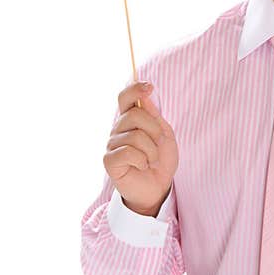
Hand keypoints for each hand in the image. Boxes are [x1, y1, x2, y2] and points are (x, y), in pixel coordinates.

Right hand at [103, 81, 178, 215]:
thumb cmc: (160, 159)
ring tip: (152, 159)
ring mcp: (112, 144)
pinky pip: (128, 152)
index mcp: (130, 119)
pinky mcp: (110, 160)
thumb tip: (144, 98)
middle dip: (154, 129)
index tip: (149, 87)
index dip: (134, 89)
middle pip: (134, 114)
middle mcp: (117, 129)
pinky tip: (143, 166)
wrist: (158, 186)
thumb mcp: (164, 134)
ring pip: (135, 136)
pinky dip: (143, 160)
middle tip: (160, 143)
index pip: (125, 98)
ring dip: (152, 150)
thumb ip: (154, 116)